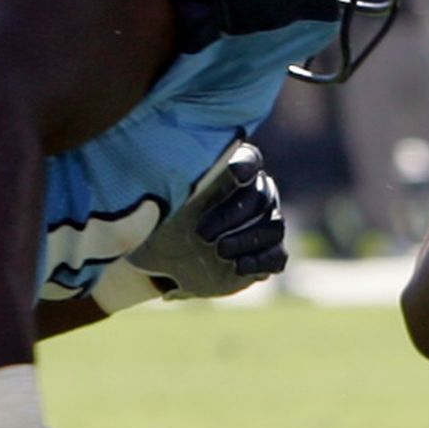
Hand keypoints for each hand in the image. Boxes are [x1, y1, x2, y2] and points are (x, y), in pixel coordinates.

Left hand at [126, 142, 287, 299]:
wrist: (170, 260)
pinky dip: (261, 261)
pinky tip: (238, 268)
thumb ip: (158, 193)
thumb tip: (150, 190)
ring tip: (221, 253)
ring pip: (272, 226)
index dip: (246, 165)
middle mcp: (257, 193)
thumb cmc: (165, 222)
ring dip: (247, 240)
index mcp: (233, 171)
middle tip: (203, 235)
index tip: (237, 174)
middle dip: (233, 215)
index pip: (250, 159)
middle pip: (261, 197)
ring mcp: (266, 224)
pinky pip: (277, 255)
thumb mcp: (156, 206)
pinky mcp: (269, 253)